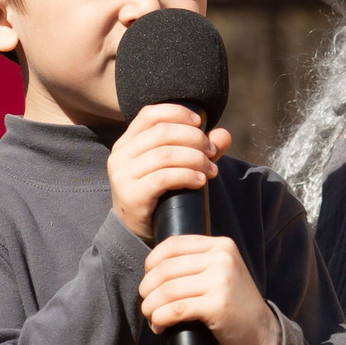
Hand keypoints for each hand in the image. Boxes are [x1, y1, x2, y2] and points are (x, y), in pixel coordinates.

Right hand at [107, 104, 228, 240]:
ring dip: (195, 159)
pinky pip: (164, 177)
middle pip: (162, 132)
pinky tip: (201, 181)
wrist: (137, 231)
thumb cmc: (159, 193)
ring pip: (165, 155)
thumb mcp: (177, 166)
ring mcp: (123, 175)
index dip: (177, 113)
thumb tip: (224, 135)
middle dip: (194, 138)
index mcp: (127, 142)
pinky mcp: (132, 195)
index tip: (200, 123)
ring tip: (211, 170)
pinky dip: (187, 176)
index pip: (150, 114)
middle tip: (212, 151)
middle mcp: (121, 155)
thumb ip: (200, 149)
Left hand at [139, 234, 281, 344]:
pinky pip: (176, 310)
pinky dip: (160, 319)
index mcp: (221, 246)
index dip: (151, 262)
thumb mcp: (221, 273)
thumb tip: (153, 268)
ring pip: (167, 290)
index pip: (173, 244)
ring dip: (150, 307)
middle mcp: (222, 259)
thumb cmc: (234, 306)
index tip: (148, 281)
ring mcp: (222, 282)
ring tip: (151, 318)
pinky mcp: (219, 306)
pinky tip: (159, 327)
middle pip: (166, 269)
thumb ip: (197, 263)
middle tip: (146, 304)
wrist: (263, 335)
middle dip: (147, 289)